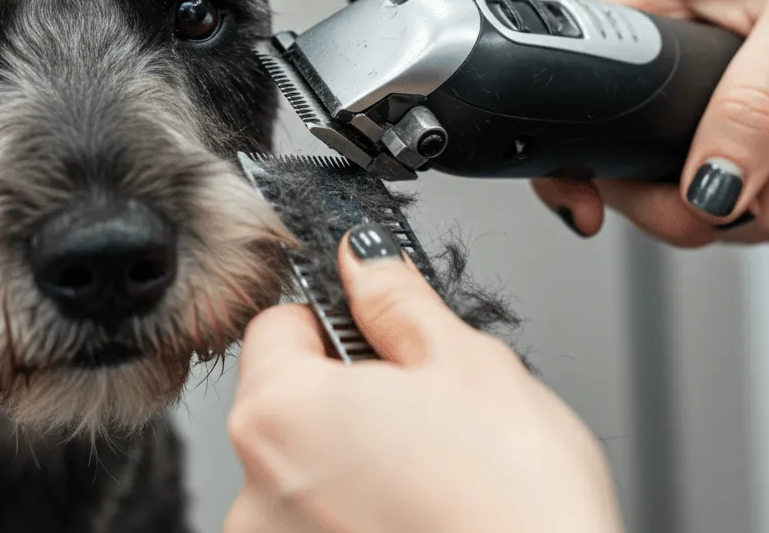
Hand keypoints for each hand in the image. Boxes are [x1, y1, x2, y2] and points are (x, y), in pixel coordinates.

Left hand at [223, 223, 622, 532]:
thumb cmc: (514, 509)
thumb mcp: (466, 364)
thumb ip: (396, 300)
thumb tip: (364, 262)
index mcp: (277, 412)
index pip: (276, 324)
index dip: (338, 318)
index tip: (382, 332)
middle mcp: (254, 489)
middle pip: (291, 401)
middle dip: (353, 393)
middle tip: (430, 411)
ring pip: (310, 468)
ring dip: (359, 460)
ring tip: (436, 475)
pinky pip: (322, 523)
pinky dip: (362, 515)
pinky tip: (422, 517)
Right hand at [535, 0, 768, 246]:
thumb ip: (753, 105)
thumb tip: (708, 183)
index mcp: (656, 1)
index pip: (586, 98)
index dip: (582, 164)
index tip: (597, 212)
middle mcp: (674, 53)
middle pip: (639, 174)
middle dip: (705, 205)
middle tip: (752, 199)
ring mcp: (716, 98)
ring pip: (700, 198)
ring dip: (766, 212)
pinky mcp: (759, 128)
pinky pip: (749, 200)